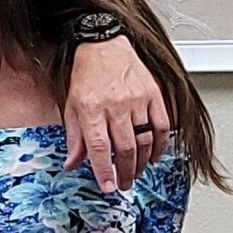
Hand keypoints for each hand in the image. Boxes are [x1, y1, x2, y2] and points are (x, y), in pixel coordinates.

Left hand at [62, 34, 171, 193]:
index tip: (108, 187)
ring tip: (135, 172)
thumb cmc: (86, 76)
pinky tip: (154, 154)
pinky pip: (162, 125)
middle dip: (125, 172)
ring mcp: (136, 99)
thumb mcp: (71, 106)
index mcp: (91, 109)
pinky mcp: (153, 94)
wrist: (103, 45)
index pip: (99, 148)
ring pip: (144, 140)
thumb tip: (72, 164)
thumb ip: (74, 138)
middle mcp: (115, 105)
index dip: (104, 171)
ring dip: (141, 162)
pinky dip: (160, 144)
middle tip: (123, 183)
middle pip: (124, 148)